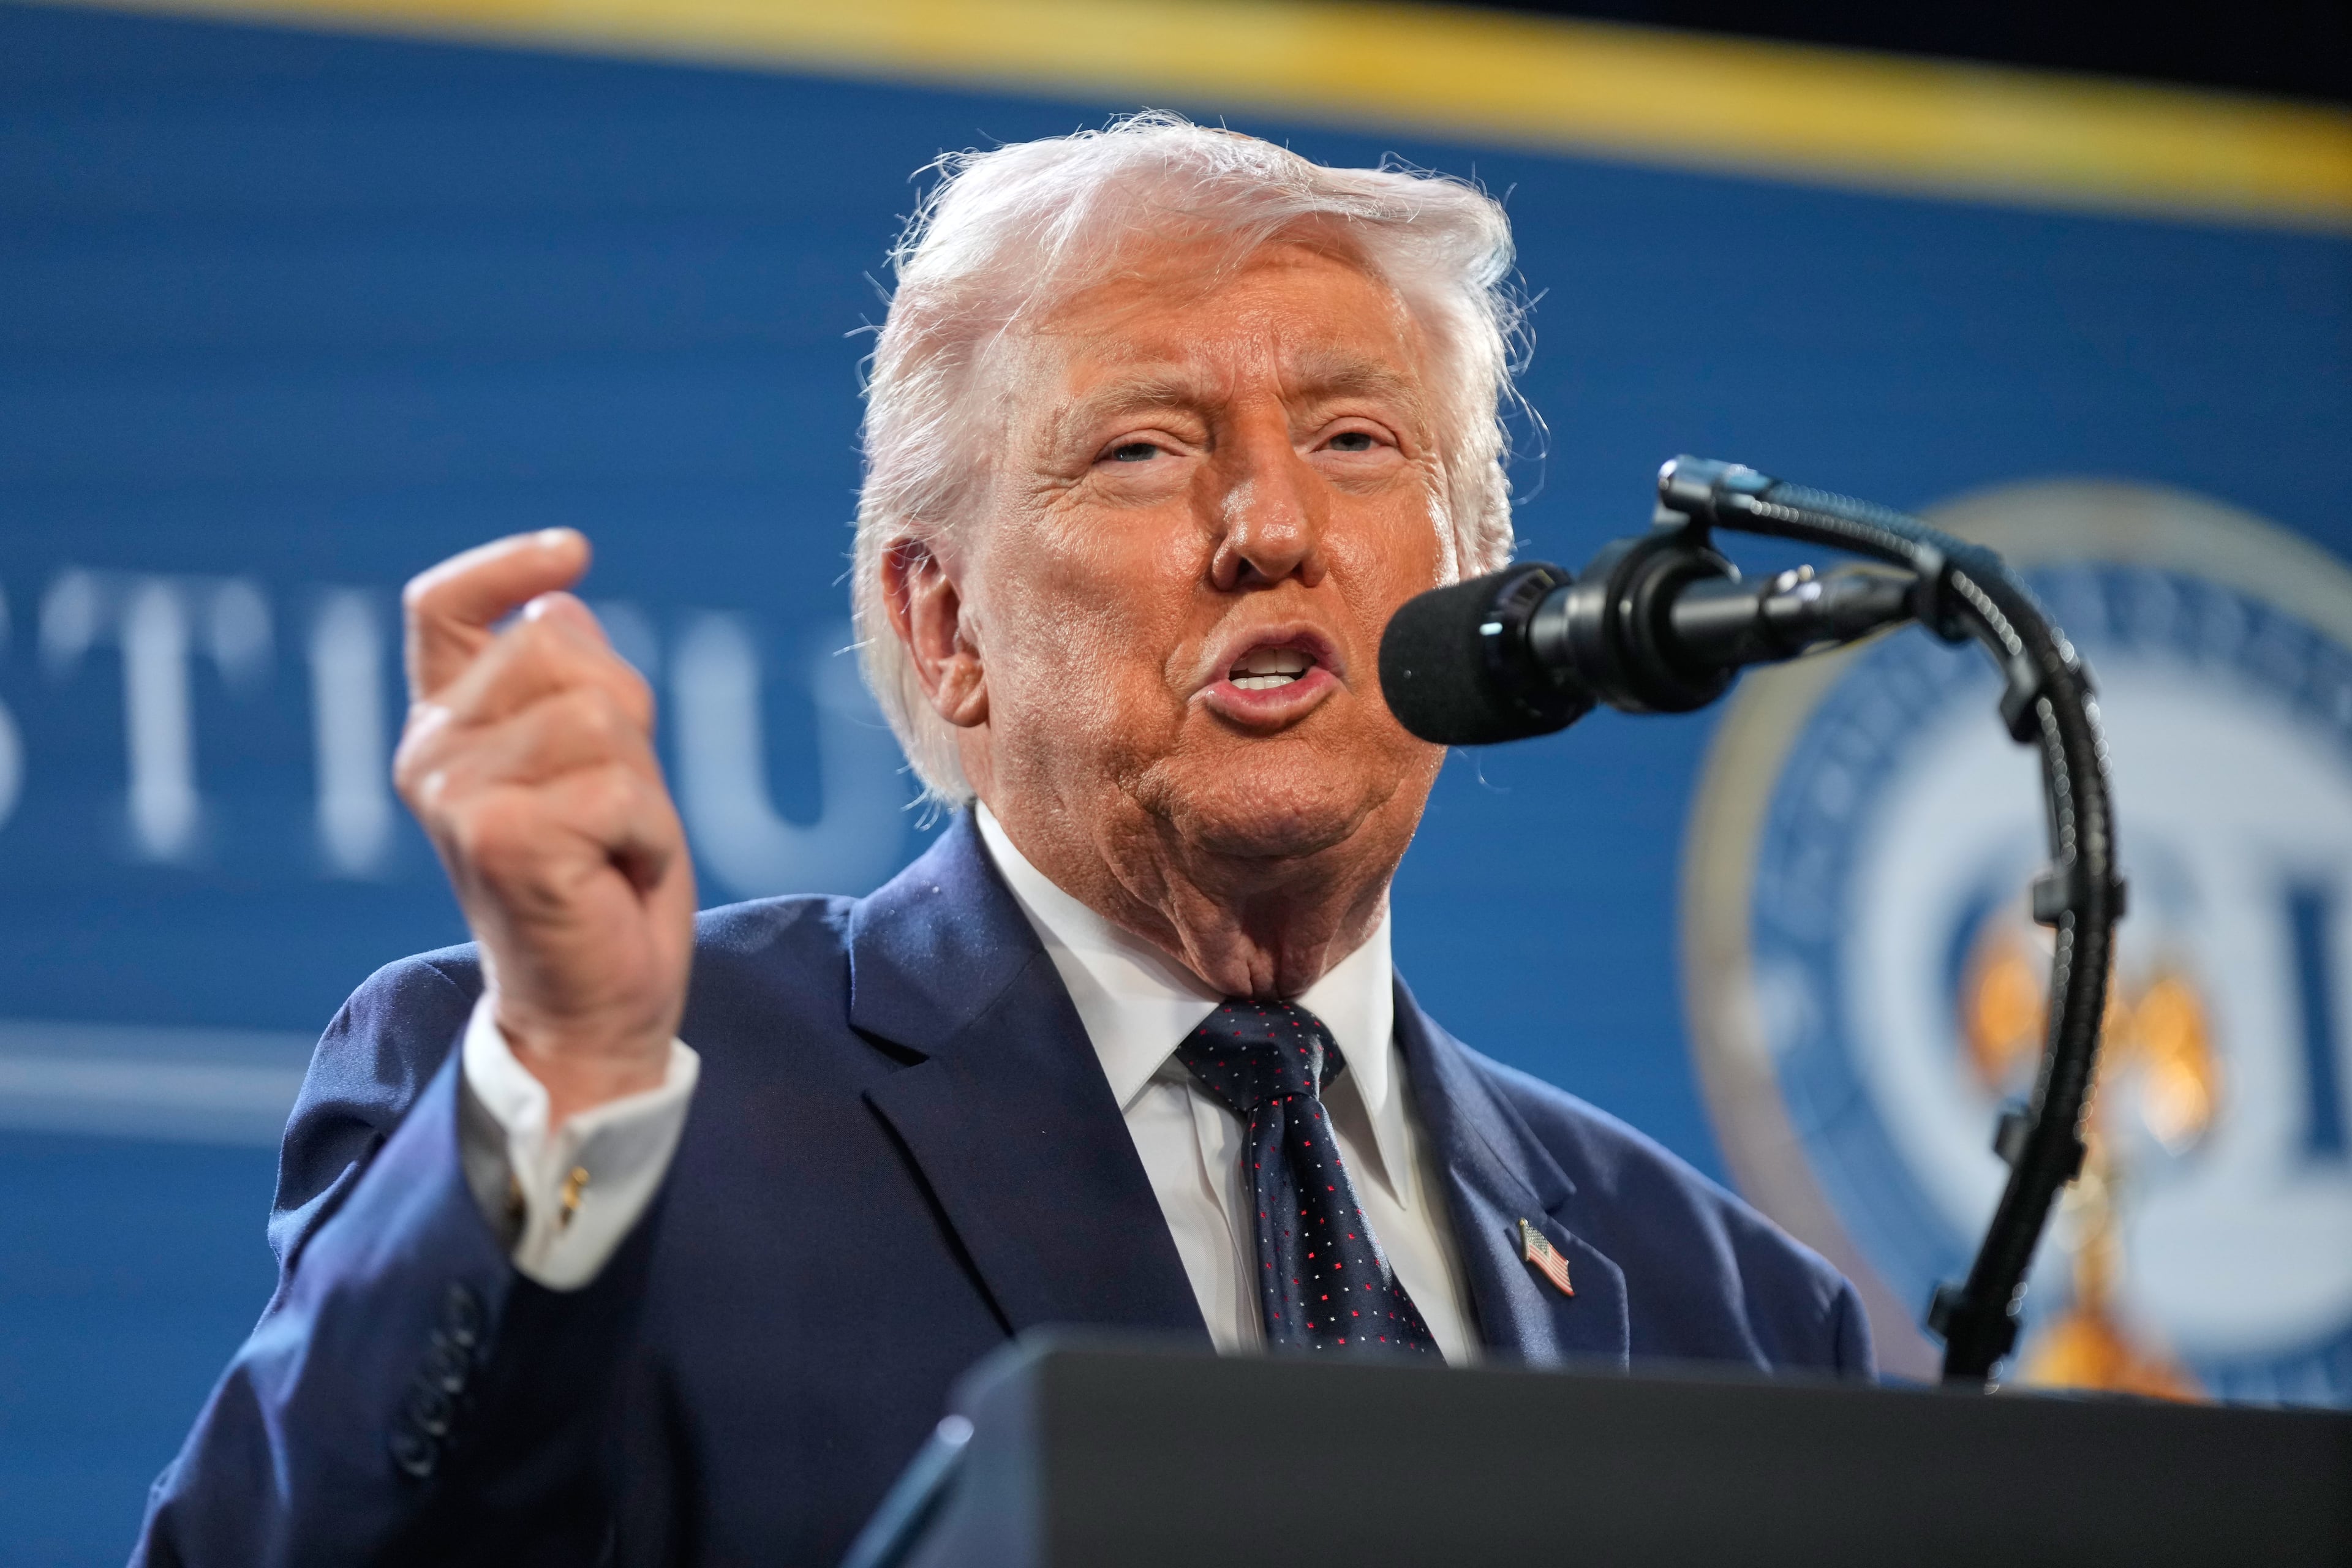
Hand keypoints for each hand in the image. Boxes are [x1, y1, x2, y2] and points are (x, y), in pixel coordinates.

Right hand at [394, 530, 694, 1125]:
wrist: (590, 1012)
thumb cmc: (601, 889)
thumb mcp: (596, 767)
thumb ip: (573, 690)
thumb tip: (562, 601)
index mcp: (444, 727)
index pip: (442, 609)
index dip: (503, 565)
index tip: (573, 552)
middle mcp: (432, 753)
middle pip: (560, 650)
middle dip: (625, 720)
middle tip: (612, 808)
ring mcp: (457, 794)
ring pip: (601, 717)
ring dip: (642, 787)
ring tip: (613, 847)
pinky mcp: (501, 837)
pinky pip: (623, 789)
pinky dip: (649, 835)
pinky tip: (617, 878)